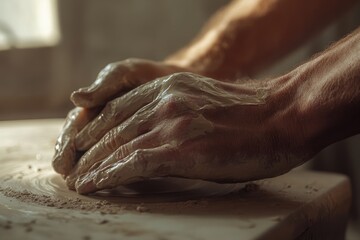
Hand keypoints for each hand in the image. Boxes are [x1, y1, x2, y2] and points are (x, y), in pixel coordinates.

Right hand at [52, 58, 191, 175]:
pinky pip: (120, 158)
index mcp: (93, 106)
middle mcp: (100, 123)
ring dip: (87, 169)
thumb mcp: (124, 74)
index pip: (74, 128)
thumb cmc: (146, 75)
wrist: (173, 82)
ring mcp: (115, 134)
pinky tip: (107, 180)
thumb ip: (104, 85)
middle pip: (79, 146)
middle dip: (72, 162)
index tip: (61, 162)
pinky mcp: (133, 143)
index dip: (66, 145)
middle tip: (69, 178)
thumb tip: (76, 98)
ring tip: (80, 183)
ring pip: (96, 154)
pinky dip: (112, 169)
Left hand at [66, 72, 308, 193]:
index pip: (118, 108)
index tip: (84, 145)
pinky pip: (132, 163)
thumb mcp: (202, 100)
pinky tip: (93, 185)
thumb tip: (157, 131)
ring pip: (117, 145)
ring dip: (93, 166)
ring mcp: (170, 123)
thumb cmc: (250, 115)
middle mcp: (164, 101)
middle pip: (112, 127)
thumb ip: (175, 109)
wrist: (282, 116)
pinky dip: (108, 175)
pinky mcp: (180, 147)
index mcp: (169, 88)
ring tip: (77, 181)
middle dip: (88, 149)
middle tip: (72, 166)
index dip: (97, 128)